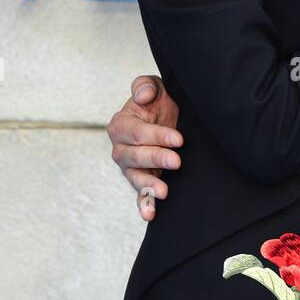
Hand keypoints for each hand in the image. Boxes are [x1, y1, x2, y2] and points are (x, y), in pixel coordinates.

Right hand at [106, 75, 181, 220]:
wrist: (169, 117)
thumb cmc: (159, 101)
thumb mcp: (155, 86)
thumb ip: (145, 86)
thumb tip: (144, 96)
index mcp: (121, 124)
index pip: (137, 132)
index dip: (157, 136)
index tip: (178, 139)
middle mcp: (121, 148)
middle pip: (135, 156)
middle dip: (156, 158)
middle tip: (177, 161)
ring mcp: (130, 167)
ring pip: (135, 177)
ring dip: (148, 185)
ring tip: (163, 192)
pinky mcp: (141, 180)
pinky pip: (139, 194)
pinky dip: (143, 204)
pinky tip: (151, 214)